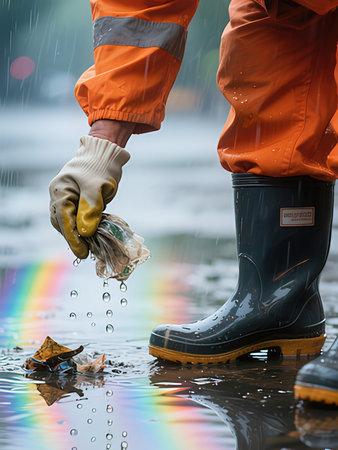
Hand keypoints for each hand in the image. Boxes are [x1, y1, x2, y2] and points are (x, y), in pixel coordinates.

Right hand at [49, 134, 129, 258]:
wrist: (106, 152)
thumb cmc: (101, 166)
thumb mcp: (97, 188)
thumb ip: (90, 210)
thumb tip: (85, 233)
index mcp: (60, 190)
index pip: (63, 219)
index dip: (73, 238)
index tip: (82, 253)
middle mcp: (59, 195)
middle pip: (62, 223)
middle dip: (74, 238)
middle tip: (87, 252)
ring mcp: (66, 197)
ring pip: (67, 222)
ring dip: (77, 234)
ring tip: (89, 246)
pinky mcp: (76, 200)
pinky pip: (75, 217)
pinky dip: (82, 227)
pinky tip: (90, 234)